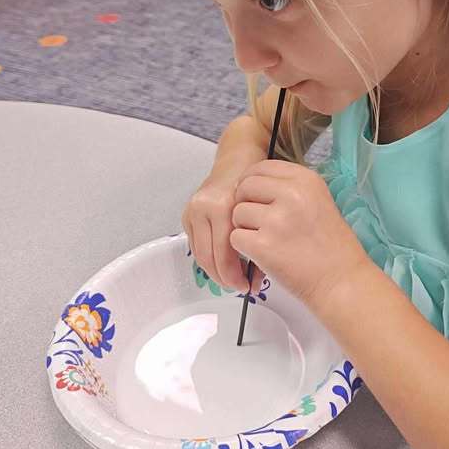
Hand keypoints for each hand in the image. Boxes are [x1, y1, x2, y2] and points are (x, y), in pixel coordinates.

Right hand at [182, 173, 264, 292]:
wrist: (237, 161)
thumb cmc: (255, 185)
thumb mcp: (262, 212)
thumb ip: (257, 244)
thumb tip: (255, 281)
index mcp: (222, 206)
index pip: (223, 254)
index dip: (234, 276)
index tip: (247, 287)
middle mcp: (203, 208)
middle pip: (208, 257)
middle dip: (223, 278)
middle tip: (239, 287)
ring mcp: (192, 210)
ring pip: (199, 254)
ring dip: (214, 271)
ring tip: (232, 277)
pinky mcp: (186, 214)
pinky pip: (196, 245)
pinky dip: (208, 257)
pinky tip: (223, 262)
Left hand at [231, 159, 369, 309]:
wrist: (341, 282)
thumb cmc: (332, 247)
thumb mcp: (318, 202)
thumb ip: (289, 190)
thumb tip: (252, 185)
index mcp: (306, 180)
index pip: (262, 167)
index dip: (251, 182)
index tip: (254, 197)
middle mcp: (291, 194)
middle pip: (245, 186)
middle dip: (244, 203)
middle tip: (256, 222)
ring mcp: (276, 219)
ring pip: (237, 213)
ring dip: (244, 228)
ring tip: (265, 241)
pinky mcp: (263, 245)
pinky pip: (235, 238)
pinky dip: (244, 248)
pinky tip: (262, 255)